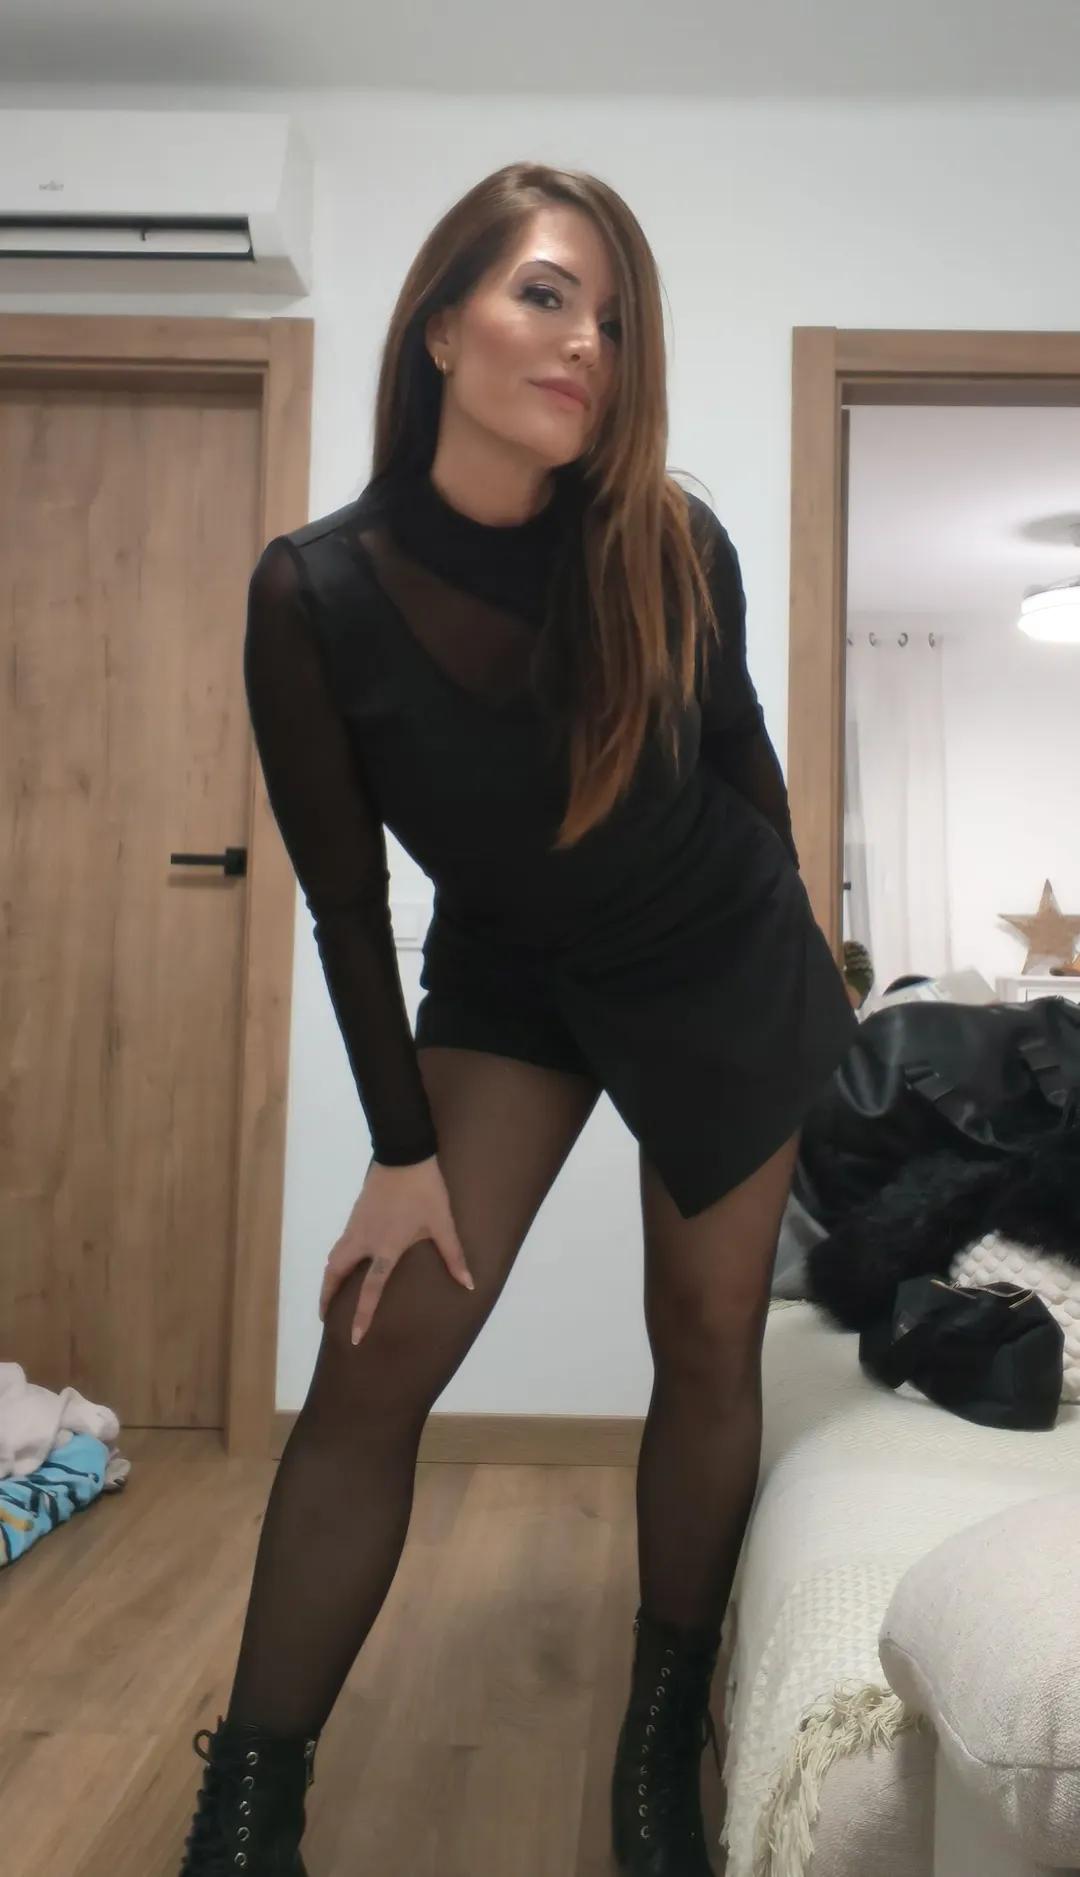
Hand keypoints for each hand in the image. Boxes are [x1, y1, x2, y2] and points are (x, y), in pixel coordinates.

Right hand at [318, 1155, 474, 1345]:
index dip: (362, 1315)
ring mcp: (356, 1227)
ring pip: (334, 1258)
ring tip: (330, 1295)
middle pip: (335, 1274)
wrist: (403, 1155)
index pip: (370, 1289)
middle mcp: (364, 1241)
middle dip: (328, 1297)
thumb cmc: (425, 1191)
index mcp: (386, 1248)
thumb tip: (468, 1284)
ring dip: (329, 1278)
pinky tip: (345, 1264)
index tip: (354, 1337)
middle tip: (326, 1318)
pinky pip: (340, 1245)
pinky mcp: (355, 1215)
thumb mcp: (443, 1223)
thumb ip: (453, 1256)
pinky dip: (336, 1260)